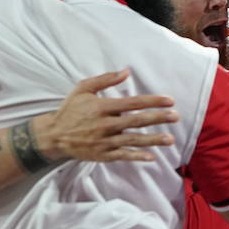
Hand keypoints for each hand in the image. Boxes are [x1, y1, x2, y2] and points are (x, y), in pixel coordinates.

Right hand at [33, 69, 176, 162]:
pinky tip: (152, 157)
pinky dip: (137, 157)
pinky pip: (123, 156)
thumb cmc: (71, 109)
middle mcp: (105, 124)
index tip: (170, 101)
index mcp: (102, 106)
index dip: (152, 101)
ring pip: (133, 140)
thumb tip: (127, 71)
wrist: (53, 135)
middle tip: (175, 117)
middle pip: (137, 121)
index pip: (133, 103)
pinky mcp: (102, 155)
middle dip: (158, 118)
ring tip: (170, 139)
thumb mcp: (83, 88)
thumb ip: (105, 79)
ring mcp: (104, 141)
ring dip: (153, 140)